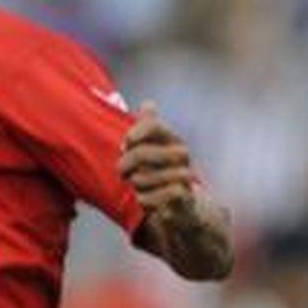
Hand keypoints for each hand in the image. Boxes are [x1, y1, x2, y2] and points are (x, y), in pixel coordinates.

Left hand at [119, 101, 197, 228]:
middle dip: (125, 165)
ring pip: (143, 178)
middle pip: (140, 154)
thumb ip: (147, 126)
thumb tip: (148, 103)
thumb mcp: (152, 148)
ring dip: (135, 185)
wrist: (181, 203)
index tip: (124, 145)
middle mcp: (181, 153)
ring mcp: (184, 175)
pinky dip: (144, 200)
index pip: (152, 125)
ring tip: (139, 187)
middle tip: (123, 173)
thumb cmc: (160, 171)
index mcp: (171, 138)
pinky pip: (149, 197)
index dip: (133, 135)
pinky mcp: (184, 196)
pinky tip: (146, 199)